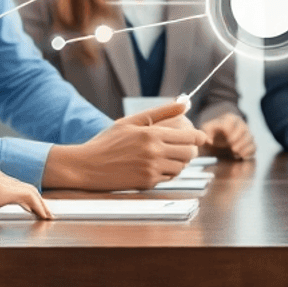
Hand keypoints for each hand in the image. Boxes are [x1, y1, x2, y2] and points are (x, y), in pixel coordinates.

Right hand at [0, 166, 51, 222]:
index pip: (15, 185)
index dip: (29, 198)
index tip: (36, 209)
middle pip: (24, 187)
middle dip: (38, 201)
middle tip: (47, 214)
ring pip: (29, 190)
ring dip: (40, 205)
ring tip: (47, 217)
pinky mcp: (1, 189)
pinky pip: (27, 196)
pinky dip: (37, 206)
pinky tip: (42, 216)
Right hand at [44, 100, 208, 190]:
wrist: (86, 166)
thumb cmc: (107, 141)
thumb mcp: (131, 121)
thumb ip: (161, 112)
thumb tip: (185, 103)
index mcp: (151, 134)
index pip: (190, 137)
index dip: (199, 137)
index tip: (201, 137)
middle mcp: (154, 152)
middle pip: (189, 153)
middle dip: (192, 150)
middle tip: (187, 148)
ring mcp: (151, 169)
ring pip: (181, 167)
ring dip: (180, 162)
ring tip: (169, 156)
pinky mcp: (147, 183)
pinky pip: (168, 178)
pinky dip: (168, 172)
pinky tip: (157, 166)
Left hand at [201, 113, 256, 158]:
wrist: (217, 144)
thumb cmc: (211, 136)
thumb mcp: (205, 133)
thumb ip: (204, 133)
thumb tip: (207, 138)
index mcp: (229, 118)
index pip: (231, 122)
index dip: (229, 132)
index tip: (226, 139)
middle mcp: (240, 124)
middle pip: (243, 129)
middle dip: (237, 140)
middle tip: (231, 148)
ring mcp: (247, 134)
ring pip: (250, 138)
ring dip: (242, 146)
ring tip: (234, 151)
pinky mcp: (250, 144)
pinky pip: (253, 147)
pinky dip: (248, 152)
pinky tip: (240, 155)